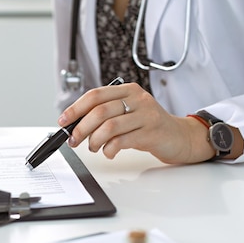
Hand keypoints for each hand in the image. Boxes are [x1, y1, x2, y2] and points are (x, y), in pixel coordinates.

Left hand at [59, 82, 214, 163]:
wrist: (180, 136)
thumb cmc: (149, 126)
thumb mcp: (127, 113)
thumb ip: (105, 115)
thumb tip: (75, 125)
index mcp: (127, 90)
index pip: (95, 95)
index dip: (75, 108)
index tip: (63, 121)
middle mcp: (137, 99)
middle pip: (99, 111)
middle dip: (81, 128)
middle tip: (74, 140)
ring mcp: (146, 115)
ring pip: (109, 126)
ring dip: (94, 140)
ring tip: (93, 147)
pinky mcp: (151, 132)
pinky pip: (122, 141)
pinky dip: (110, 149)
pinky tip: (109, 152)